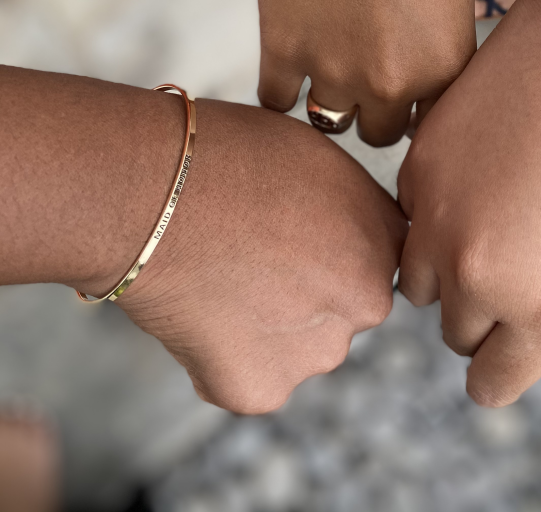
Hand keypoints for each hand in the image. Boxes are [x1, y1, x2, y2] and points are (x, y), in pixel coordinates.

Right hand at [118, 100, 406, 412]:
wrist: (153, 192)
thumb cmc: (229, 155)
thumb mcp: (319, 157)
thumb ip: (353, 205)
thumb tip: (348, 227)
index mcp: (383, 243)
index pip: (371, 258)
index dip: (329, 245)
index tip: (293, 235)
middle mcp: (365, 305)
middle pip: (341, 307)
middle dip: (309, 290)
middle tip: (254, 257)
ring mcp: (314, 354)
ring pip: (300, 346)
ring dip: (272, 326)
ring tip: (222, 277)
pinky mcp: (258, 389)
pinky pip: (250, 375)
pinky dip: (226, 354)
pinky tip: (201, 309)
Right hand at [253, 0, 475, 147]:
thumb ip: (440, 34)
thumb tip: (422, 57)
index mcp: (448, 61)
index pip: (438, 121)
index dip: (421, 106)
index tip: (408, 91)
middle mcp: (394, 80)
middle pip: (383, 132)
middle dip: (377, 107)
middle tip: (365, 71)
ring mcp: (335, 70)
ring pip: (332, 123)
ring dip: (332, 98)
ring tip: (329, 61)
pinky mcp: (281, 51)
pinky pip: (278, 102)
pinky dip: (284, 86)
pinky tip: (289, 59)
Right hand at [397, 0, 540, 405]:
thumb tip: (527, 313)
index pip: (492, 382)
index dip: (499, 371)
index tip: (500, 354)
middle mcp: (481, 273)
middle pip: (455, 329)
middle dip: (480, 311)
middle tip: (510, 263)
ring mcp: (438, 215)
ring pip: (418, 278)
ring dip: (444, 264)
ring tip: (484, 219)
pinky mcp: (418, 160)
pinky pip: (408, 213)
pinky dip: (433, 208)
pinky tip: (475, 171)